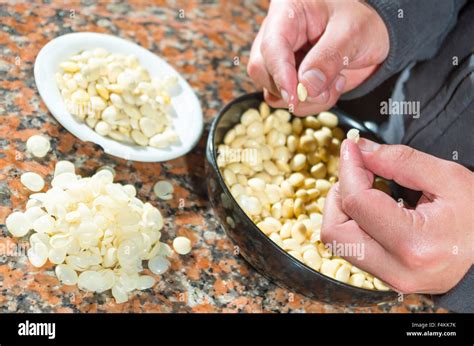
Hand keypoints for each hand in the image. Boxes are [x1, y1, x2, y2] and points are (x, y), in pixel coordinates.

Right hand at [247, 0, 389, 115]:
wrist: (375, 35)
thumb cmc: (364, 20)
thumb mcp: (352, 33)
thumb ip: (328, 59)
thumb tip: (306, 88)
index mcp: (288, 12)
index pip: (271, 46)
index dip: (280, 73)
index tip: (294, 95)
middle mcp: (278, 35)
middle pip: (263, 71)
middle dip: (294, 89)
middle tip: (326, 88)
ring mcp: (281, 59)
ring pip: (273, 92)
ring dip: (306, 100)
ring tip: (334, 82)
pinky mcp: (289, 79)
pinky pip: (289, 101)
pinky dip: (311, 104)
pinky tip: (330, 87)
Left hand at [321, 139, 473, 293]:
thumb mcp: (448, 179)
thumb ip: (400, 160)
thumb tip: (361, 149)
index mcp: (413, 244)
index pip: (356, 202)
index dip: (348, 168)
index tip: (351, 148)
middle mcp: (396, 269)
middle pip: (334, 230)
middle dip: (338, 195)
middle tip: (358, 174)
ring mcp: (391, 279)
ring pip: (338, 243)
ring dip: (343, 210)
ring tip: (368, 190)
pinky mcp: (389, 279)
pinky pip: (353, 250)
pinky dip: (353, 224)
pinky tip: (374, 209)